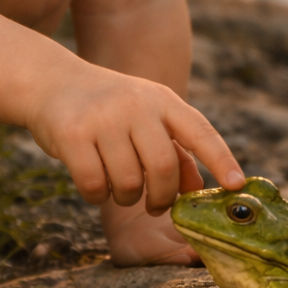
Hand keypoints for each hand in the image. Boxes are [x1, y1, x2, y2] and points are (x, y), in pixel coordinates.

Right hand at [27, 59, 243, 210]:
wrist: (52, 82)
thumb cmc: (109, 109)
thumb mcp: (147, 116)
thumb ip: (175, 149)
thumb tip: (197, 189)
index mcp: (162, 100)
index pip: (200, 132)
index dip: (221, 160)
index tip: (236, 185)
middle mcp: (136, 105)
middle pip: (163, 168)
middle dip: (161, 197)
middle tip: (155, 205)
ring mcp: (102, 118)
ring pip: (128, 183)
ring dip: (125, 198)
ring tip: (119, 189)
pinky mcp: (72, 135)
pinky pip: (94, 185)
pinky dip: (97, 195)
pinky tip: (94, 185)